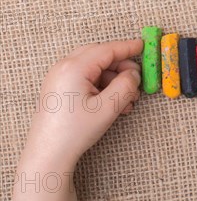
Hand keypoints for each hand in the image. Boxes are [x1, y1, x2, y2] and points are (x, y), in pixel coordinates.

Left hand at [13, 40, 142, 200]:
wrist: (49, 153)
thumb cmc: (74, 131)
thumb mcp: (108, 108)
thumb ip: (126, 85)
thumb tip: (134, 74)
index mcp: (74, 68)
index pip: (107, 50)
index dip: (127, 47)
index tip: (143, 46)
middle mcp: (63, 67)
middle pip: (99, 55)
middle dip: (121, 65)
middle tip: (137, 77)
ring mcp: (59, 77)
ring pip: (94, 67)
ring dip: (113, 78)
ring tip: (127, 98)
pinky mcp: (59, 88)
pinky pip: (85, 78)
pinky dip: (102, 85)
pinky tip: (114, 102)